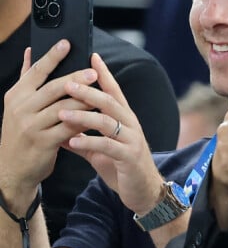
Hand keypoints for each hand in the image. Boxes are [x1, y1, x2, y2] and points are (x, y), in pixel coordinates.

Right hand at [0, 41, 95, 210]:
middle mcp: (21, 109)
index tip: (67, 43)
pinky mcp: (43, 143)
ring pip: (64, 108)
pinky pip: (69, 129)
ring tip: (101, 93)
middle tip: (93, 72)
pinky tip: (95, 116)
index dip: (52, 56)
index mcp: (16, 95)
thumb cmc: (19, 132)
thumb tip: (31, 51)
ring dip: (84, 101)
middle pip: (53, 88)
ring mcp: (31, 127)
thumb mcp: (16, 104)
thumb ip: (27, 77)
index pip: (36, 71)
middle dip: (75, 79)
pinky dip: (83, 121)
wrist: (10, 170)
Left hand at [58, 53, 162, 215]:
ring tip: (62, 113)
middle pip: (110, 101)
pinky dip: (89, 143)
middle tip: (67, 83)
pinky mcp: (129, 157)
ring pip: (108, 121)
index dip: (104, 73)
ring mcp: (132, 139)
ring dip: (83, 116)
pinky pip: (108, 146)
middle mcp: (131, 124)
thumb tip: (61, 130)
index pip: (114, 90)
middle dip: (88, 91)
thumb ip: (85, 138)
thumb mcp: (101, 150)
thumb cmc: (123, 167)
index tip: (92, 56)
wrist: (144, 191)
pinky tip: (71, 142)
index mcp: (125, 118)